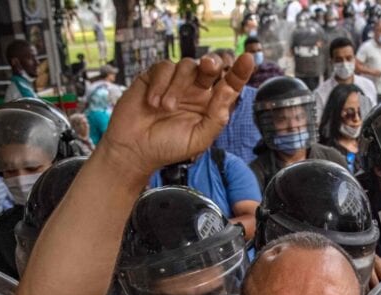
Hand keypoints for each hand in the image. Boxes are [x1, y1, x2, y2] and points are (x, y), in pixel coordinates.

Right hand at [98, 54, 253, 177]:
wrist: (132, 149)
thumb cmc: (166, 147)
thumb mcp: (198, 140)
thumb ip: (216, 118)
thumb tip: (230, 91)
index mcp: (209, 105)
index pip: (229, 84)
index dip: (240, 71)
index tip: (248, 59)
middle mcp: (195, 91)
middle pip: (210, 66)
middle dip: (212, 63)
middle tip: (208, 66)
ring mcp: (175, 82)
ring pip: (186, 65)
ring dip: (177, 86)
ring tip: (166, 108)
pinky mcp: (154, 77)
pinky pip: (164, 67)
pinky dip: (159, 84)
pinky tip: (153, 103)